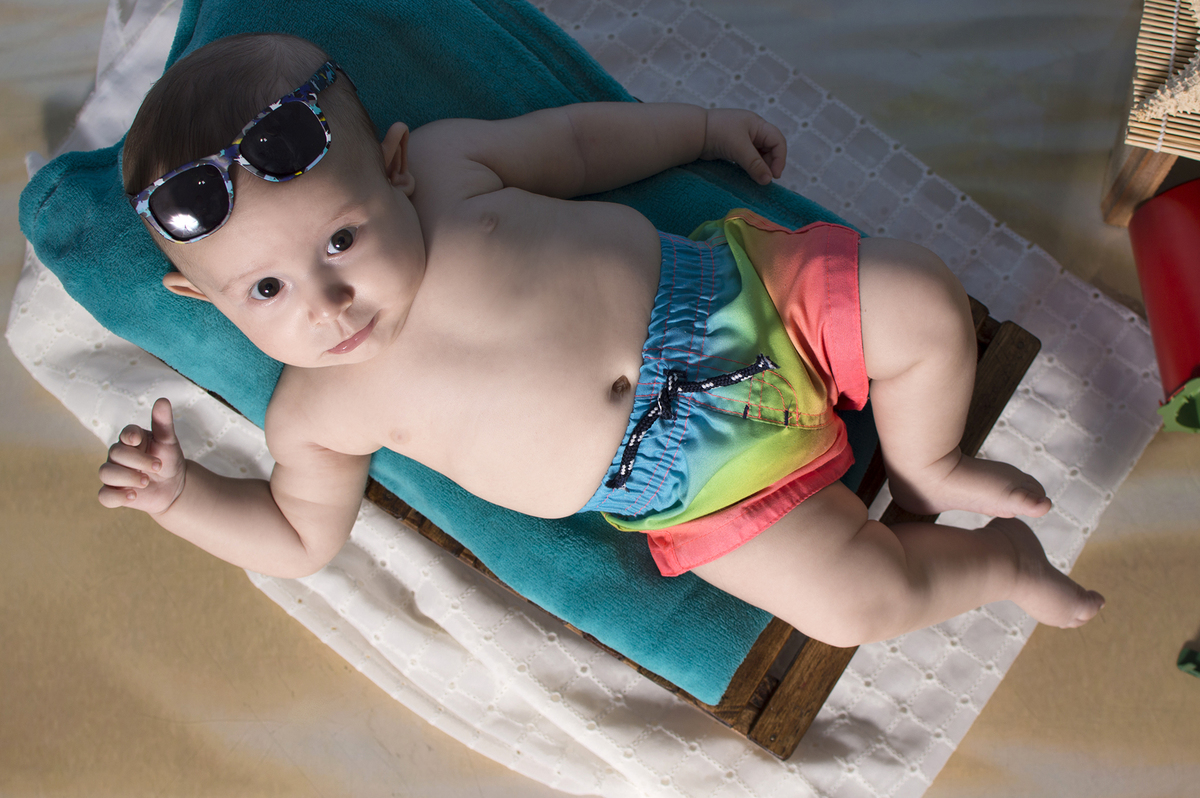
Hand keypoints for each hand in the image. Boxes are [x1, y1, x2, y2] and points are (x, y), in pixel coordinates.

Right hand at [98, 397, 186, 515]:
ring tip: (146, 482)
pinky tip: (133, 496)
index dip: (129, 436)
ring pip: (106, 473)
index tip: (138, 440)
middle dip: (137, 461)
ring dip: (126, 478)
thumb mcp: (168, 441)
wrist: (172, 486)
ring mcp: (114, 474)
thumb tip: (163, 400)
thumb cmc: (168, 460)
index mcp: (131, 439)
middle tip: (158, 467)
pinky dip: (116, 497)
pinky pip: (104, 496)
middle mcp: (118, 455)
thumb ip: (163, 422)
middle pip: (116, 453)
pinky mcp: (113, 493)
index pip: (125, 434)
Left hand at [701, 108, 786, 184]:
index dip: (779, 158)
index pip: (778, 141)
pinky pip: (748, 158)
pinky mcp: (733, 148)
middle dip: (770, 164)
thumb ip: (755, 164)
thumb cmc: (719, 134)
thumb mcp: (740, 148)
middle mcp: (753, 130)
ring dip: (760, 166)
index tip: (775, 175)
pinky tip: (748, 175)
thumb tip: (768, 180)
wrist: (694, 132)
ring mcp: (743, 139)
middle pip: (770, 148)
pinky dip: (750, 167)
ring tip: (757, 178)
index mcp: (758, 125)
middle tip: (765, 179)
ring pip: (759, 155)